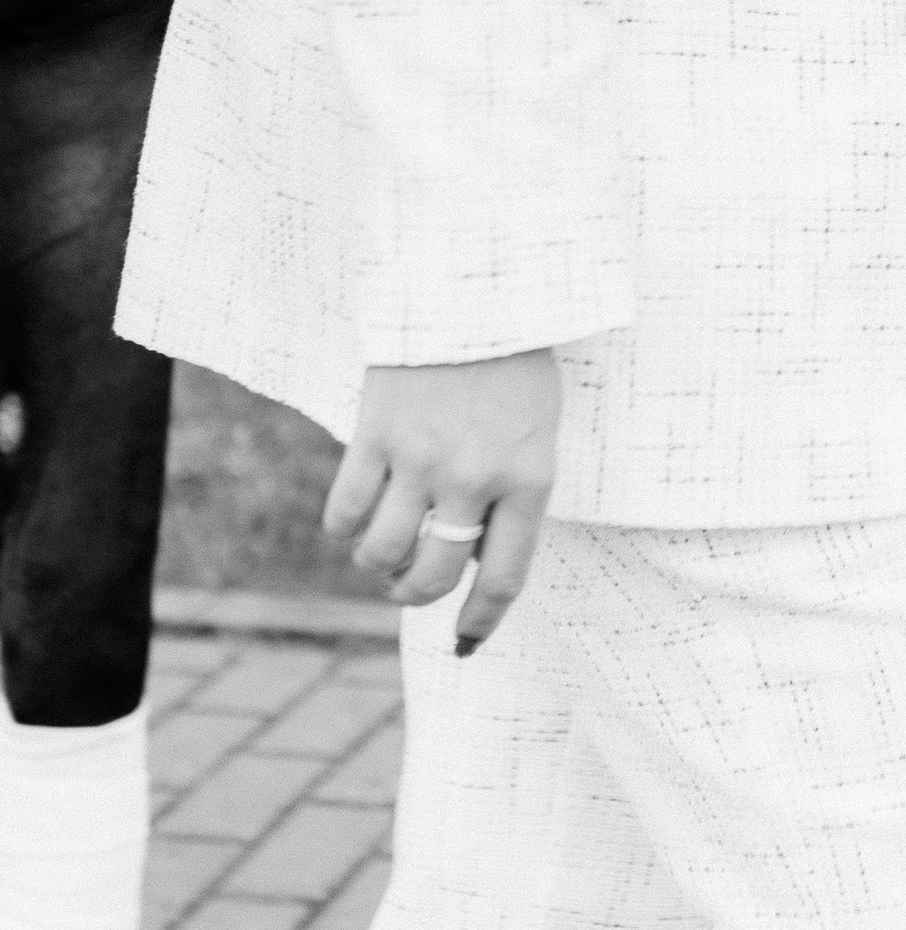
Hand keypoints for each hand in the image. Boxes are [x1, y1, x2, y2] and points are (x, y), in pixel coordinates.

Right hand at [322, 348, 559, 652]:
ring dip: (377, 565)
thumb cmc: (515, 361)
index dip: (479, 623)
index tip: (465, 643)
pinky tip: (355, 517)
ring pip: (381, 555)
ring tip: (383, 548)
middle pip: (432, 578)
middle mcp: (475, 479)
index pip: (503, 579)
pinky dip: (344, 529)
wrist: (477, 286)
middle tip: (410, 582)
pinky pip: (344, 512)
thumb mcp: (538, 429)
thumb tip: (472, 558)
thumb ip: (513, 491)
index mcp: (529, 479)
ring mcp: (421, 458)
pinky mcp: (375, 434)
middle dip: (416, 595)